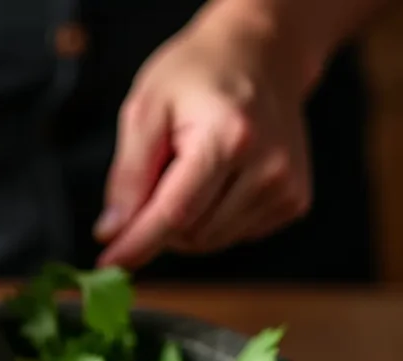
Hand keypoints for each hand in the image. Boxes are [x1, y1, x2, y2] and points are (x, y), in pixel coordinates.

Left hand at [94, 6, 313, 267]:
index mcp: (229, 138)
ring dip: (185, 223)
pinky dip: (212, 219)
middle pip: (190, 234)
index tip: (108, 265)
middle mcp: (267, 167)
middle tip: (157, 178)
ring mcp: (286, 188)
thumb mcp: (146, 109)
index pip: (175, 213)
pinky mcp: (294, 202)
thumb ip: (127, 175)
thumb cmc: (196, 76)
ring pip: (209, 242)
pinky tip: (218, 180)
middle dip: (159, 221)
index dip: (138, 243)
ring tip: (190, 172)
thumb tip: (112, 232)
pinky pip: (232, 236)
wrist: (261, 54)